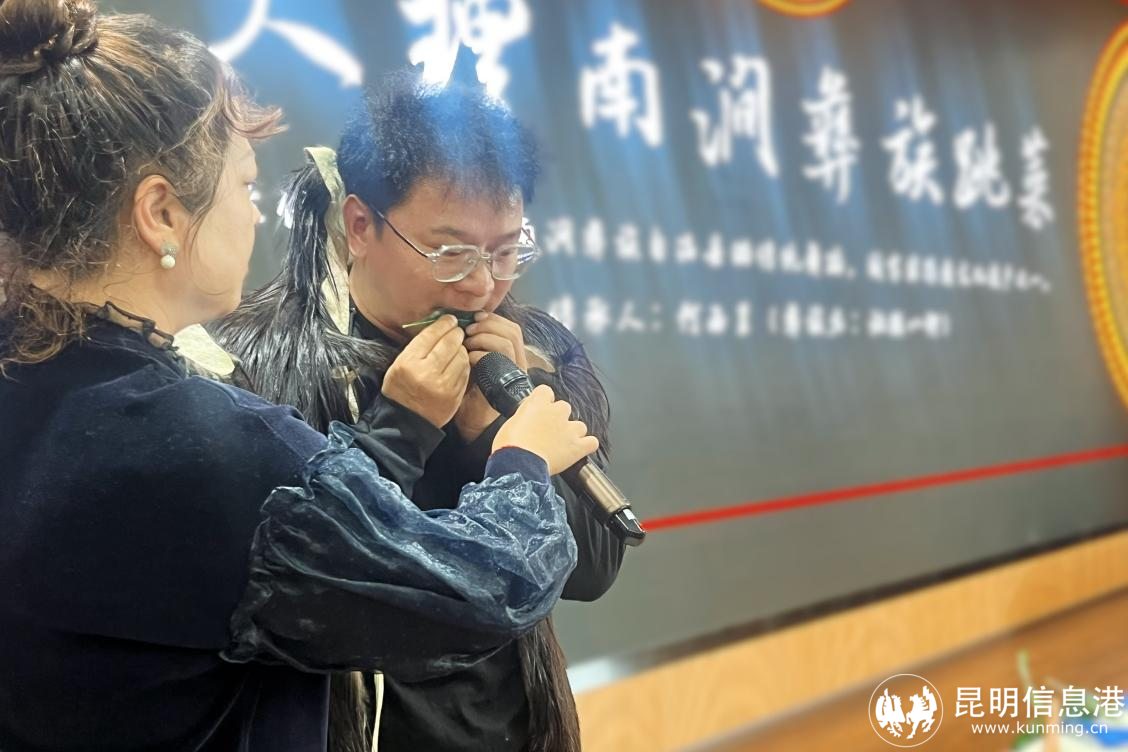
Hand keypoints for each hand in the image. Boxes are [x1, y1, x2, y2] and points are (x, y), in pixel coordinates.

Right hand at [381, 315, 468, 427]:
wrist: (406, 420)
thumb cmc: (401, 388)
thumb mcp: (399, 364)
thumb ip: (418, 346)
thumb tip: (440, 326)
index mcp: (408, 363)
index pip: (430, 335)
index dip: (443, 324)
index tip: (450, 319)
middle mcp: (426, 373)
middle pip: (449, 343)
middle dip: (456, 333)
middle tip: (457, 330)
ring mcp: (443, 386)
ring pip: (461, 356)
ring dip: (461, 349)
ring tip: (456, 348)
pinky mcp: (454, 395)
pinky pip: (465, 372)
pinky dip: (463, 363)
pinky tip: (458, 362)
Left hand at [454, 312, 528, 441]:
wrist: (473, 419)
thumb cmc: (471, 390)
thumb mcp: (474, 360)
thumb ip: (477, 343)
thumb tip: (467, 321)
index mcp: (513, 354)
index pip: (511, 328)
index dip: (494, 319)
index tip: (475, 318)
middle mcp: (519, 362)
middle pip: (513, 331)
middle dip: (489, 325)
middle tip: (469, 329)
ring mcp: (516, 373)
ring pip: (508, 342)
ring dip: (484, 337)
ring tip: (468, 344)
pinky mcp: (509, 382)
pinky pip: (500, 358)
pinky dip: (481, 353)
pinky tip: (469, 359)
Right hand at [492, 385, 598, 475]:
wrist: (518, 463)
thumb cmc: (509, 446)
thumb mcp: (510, 424)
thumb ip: (523, 417)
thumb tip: (526, 421)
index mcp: (538, 404)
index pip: (546, 391)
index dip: (544, 400)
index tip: (540, 409)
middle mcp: (556, 412)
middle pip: (565, 407)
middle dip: (559, 418)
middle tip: (549, 431)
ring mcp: (569, 429)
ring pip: (580, 425)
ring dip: (573, 433)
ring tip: (563, 444)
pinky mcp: (577, 446)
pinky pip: (592, 442)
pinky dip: (587, 445)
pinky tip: (580, 449)